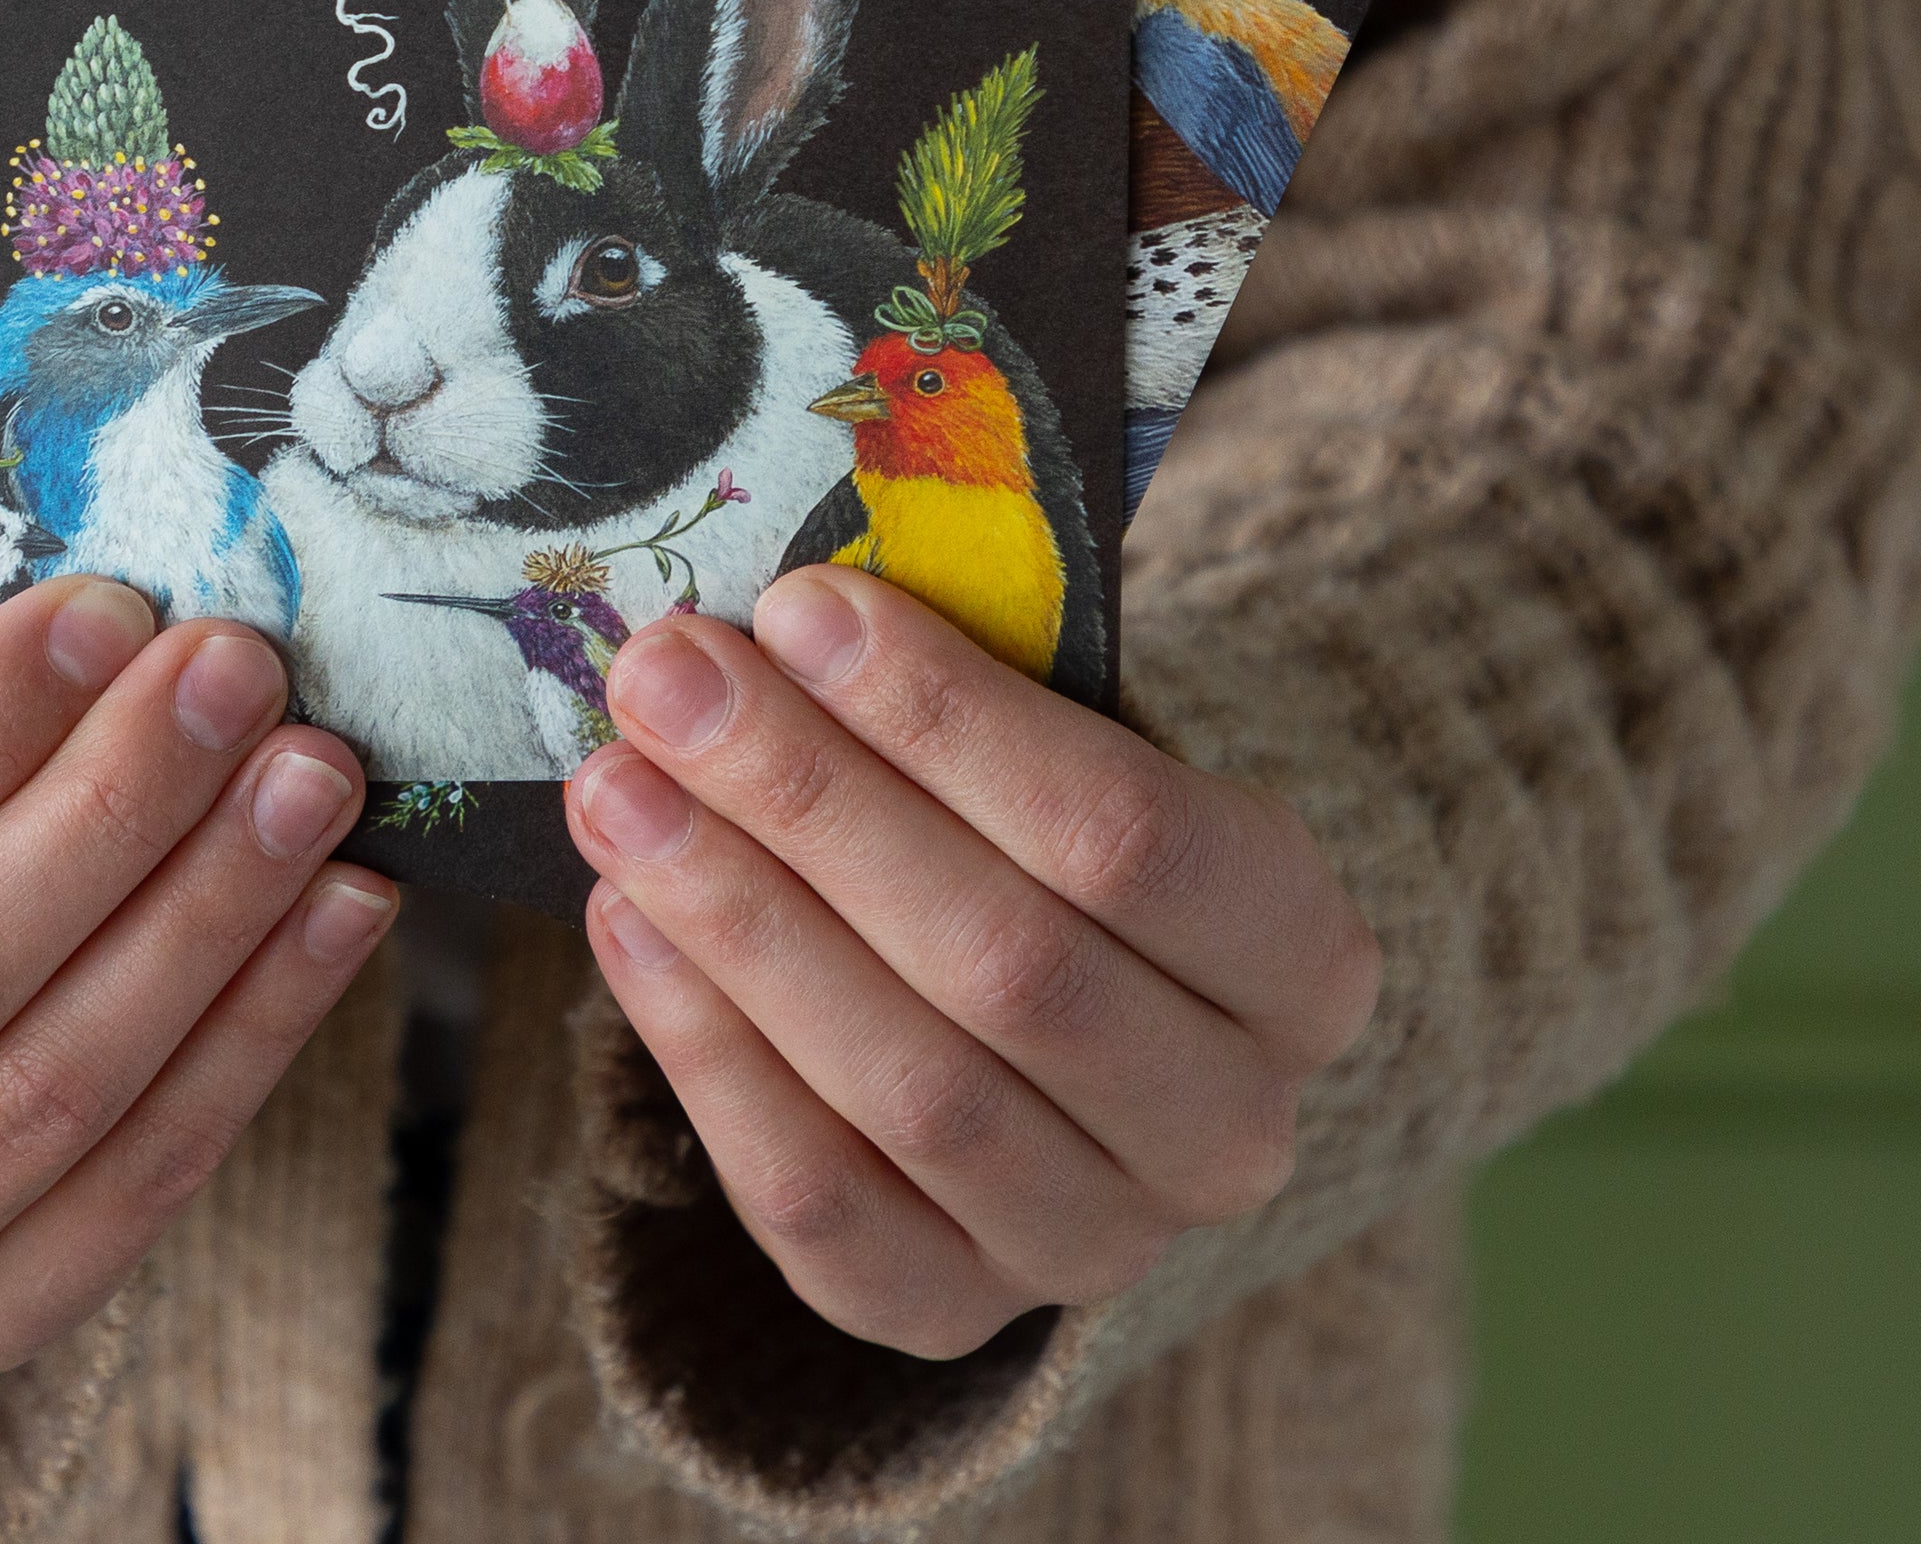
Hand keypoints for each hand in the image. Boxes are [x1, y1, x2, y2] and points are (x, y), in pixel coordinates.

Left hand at [566, 568, 1377, 1359]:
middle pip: (1006, 961)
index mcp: (1301, 959)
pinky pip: (815, 1198)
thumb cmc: (1043, 836)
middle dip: (812, 803)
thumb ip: (966, 691)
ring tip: (620, 788)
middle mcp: (1230, 1127)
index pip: (1130, 835)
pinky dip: (706, 1050)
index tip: (802, 609)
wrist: (1051, 1023)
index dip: (951, 722)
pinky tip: (628, 920)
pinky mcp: (950, 1311)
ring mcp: (1097, 1242)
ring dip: (739, 919)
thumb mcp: (1067, 744)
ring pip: (909, 1085)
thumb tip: (783, 620)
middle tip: (670, 681)